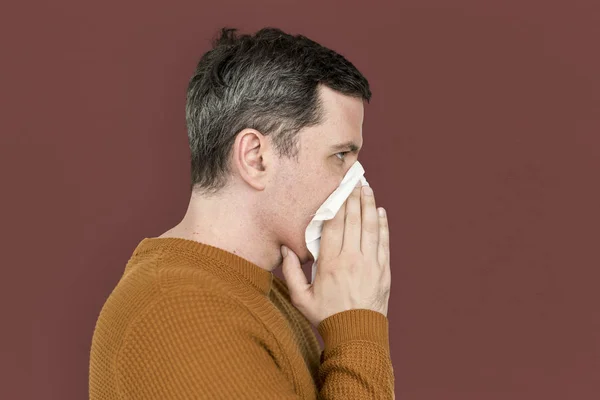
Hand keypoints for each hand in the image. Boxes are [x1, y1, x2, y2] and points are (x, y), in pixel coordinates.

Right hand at [281, 182, 390, 326]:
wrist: (356, 334)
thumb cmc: (326, 315)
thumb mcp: (301, 297)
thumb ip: (291, 272)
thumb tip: (285, 249)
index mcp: (330, 263)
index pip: (334, 225)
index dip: (336, 203)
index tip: (337, 188)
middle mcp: (351, 259)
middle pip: (353, 220)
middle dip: (353, 197)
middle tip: (354, 180)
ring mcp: (370, 263)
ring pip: (369, 227)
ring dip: (368, 205)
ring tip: (367, 188)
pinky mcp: (383, 270)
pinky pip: (383, 241)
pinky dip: (382, 225)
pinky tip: (379, 211)